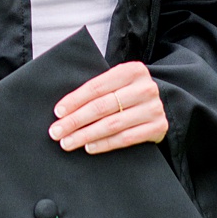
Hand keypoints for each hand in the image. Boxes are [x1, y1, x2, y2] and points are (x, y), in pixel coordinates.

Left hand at [51, 59, 169, 152]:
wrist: (159, 106)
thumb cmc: (129, 94)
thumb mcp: (118, 83)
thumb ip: (98, 90)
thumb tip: (64, 110)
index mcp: (133, 70)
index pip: (98, 86)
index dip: (75, 100)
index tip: (58, 112)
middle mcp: (145, 88)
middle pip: (103, 106)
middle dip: (76, 120)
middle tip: (56, 132)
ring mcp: (153, 108)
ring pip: (112, 124)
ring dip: (86, 135)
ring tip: (68, 142)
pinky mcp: (158, 127)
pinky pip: (126, 138)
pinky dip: (105, 144)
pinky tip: (89, 147)